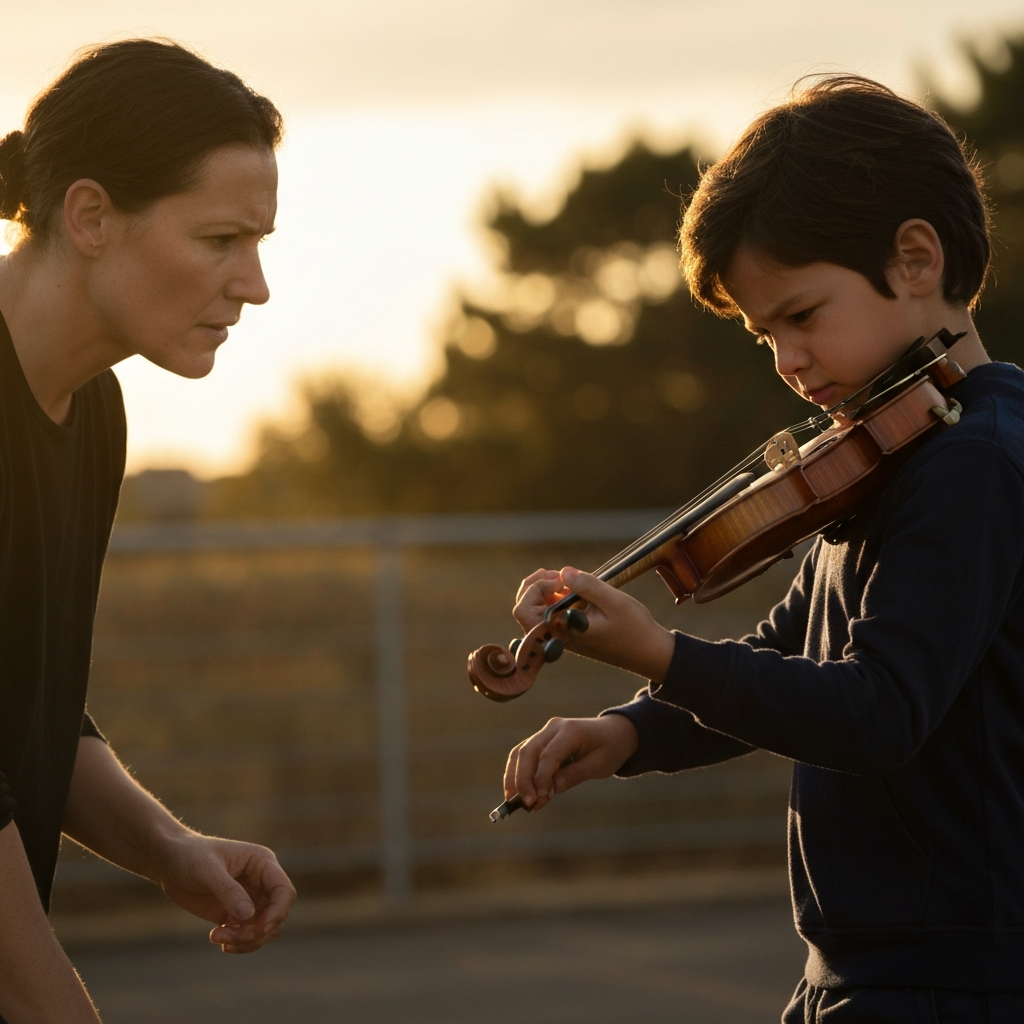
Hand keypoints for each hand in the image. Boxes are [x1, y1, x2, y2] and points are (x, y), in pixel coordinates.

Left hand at [155, 833, 295, 952]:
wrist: (170, 862)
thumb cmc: (190, 856)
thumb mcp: (207, 870)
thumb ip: (228, 891)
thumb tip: (250, 916)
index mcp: (262, 863)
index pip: (284, 891)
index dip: (277, 912)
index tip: (258, 929)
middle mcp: (261, 882)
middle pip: (277, 915)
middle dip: (257, 931)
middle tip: (228, 937)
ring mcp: (250, 899)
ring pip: (265, 929)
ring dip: (246, 940)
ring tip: (217, 937)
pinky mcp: (235, 913)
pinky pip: (248, 935)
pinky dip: (237, 943)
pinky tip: (217, 938)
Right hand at [504, 714, 638, 811]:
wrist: (614, 731)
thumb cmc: (609, 749)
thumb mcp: (599, 766)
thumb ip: (572, 776)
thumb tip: (547, 791)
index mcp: (571, 731)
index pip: (548, 755)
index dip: (540, 778)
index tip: (538, 800)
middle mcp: (554, 727)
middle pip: (528, 751)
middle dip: (522, 779)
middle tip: (525, 804)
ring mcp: (545, 731)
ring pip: (521, 752)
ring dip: (514, 776)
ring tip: (513, 800)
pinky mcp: (541, 739)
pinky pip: (523, 753)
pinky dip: (518, 772)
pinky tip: (516, 791)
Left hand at [514, 566, 675, 680]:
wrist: (649, 653)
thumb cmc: (634, 629)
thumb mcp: (613, 601)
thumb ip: (587, 586)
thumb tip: (564, 572)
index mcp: (562, 631)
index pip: (525, 611)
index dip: (535, 588)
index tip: (561, 579)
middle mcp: (557, 636)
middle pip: (524, 611)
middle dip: (532, 586)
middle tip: (554, 573)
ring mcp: (563, 636)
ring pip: (535, 612)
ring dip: (542, 590)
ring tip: (561, 577)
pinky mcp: (571, 633)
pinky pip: (550, 614)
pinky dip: (553, 597)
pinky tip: (568, 586)